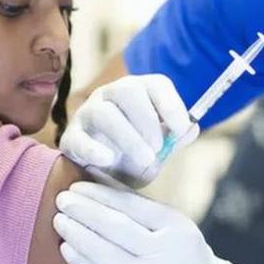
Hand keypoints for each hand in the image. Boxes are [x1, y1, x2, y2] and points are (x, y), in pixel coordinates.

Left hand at [53, 181, 241, 263]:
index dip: (100, 194)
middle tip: (62, 199)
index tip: (76, 186)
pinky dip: (82, 262)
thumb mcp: (169, 220)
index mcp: (174, 226)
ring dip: (78, 236)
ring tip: (60, 221)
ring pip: (106, 255)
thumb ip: (136, 202)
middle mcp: (163, 253)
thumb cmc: (179, 246)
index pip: (131, 206)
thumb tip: (96, 177)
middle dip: (84, 212)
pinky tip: (68, 248)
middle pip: (117, 228)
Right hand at [59, 75, 198, 187]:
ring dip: (128, 137)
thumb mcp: (159, 149)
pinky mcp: (70, 137)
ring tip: (144, 159)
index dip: (171, 104)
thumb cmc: (133, 157)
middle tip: (158, 148)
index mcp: (139, 92)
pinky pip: (79, 138)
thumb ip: (174, 139)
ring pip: (104, 113)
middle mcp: (111, 95)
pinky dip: (94, 149)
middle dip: (147, 120)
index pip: (156, 84)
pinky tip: (109, 161)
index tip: (181, 128)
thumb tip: (192, 127)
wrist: (101, 179)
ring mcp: (87, 113)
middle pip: (128, 90)